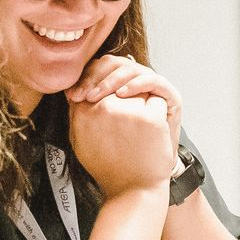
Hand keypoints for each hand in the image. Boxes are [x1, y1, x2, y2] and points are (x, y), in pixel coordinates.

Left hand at [67, 55, 182, 150]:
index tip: (72, 96)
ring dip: (111, 80)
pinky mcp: (170, 94)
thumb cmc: (122, 153)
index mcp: (119, 86)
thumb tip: (69, 94)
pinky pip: (152, 80)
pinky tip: (122, 95)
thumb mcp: (99, 128)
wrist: (146, 175)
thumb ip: (86, 111)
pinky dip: (135, 85)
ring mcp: (154, 87)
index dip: (84, 78)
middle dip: (94, 77)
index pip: (98, 68)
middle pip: (112, 63)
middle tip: (83, 96)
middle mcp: (136, 82)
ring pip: (130, 68)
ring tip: (98, 96)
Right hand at [68, 93, 175, 196]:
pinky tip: (151, 130)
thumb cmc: (108, 167)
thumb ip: (77, 114)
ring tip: (139, 127)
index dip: (106, 87)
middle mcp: (104, 108)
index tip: (112, 102)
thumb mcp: (80, 141)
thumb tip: (76, 90)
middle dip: (125, 95)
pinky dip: (158, 111)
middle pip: (119, 83)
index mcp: (84, 112)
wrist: (133, 190)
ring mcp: (129, 112)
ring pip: (139, 89)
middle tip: (128, 120)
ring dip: (142, 102)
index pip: (96, 80)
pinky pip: (158, 100)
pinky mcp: (151, 118)